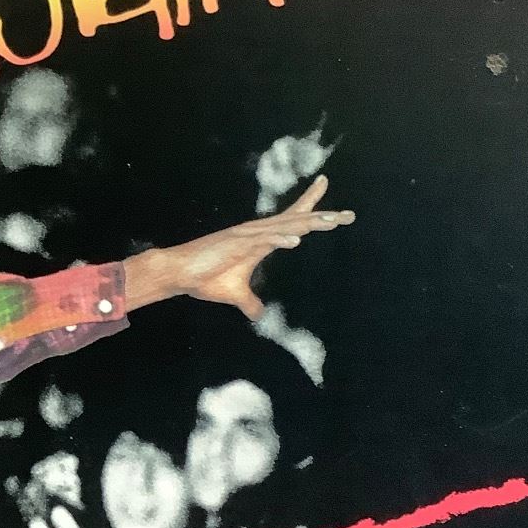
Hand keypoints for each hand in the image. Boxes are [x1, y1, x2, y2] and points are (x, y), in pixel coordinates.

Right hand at [124, 176, 353, 320]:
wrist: (178, 273)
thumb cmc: (204, 278)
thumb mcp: (235, 294)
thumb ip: (250, 303)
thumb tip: (258, 316)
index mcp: (260, 240)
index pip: (292, 221)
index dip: (314, 211)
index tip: (337, 211)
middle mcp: (257, 233)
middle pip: (296, 219)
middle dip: (323, 216)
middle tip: (349, 215)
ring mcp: (247, 236)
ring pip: (284, 225)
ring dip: (308, 223)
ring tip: (332, 222)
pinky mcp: (235, 243)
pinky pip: (262, 239)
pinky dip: (280, 238)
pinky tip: (297, 239)